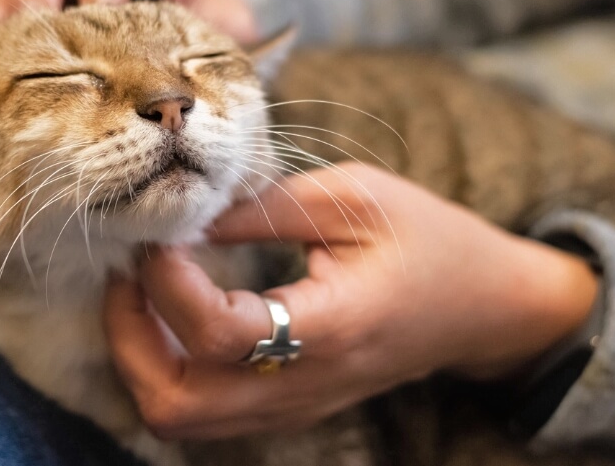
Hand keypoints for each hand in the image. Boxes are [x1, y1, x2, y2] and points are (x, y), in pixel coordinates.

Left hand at [103, 162, 597, 438]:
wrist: (486, 308)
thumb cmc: (429, 240)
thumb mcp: (355, 197)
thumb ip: (264, 206)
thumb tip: (183, 210)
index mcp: (331, 327)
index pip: (219, 333)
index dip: (167, 281)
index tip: (163, 231)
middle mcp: (305, 384)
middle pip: (176, 404)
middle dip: (127, 337)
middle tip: (130, 270)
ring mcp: (293, 407)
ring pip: (180, 418)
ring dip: (141, 356)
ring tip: (146, 290)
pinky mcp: (284, 409)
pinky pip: (202, 411)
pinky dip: (167, 367)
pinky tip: (173, 312)